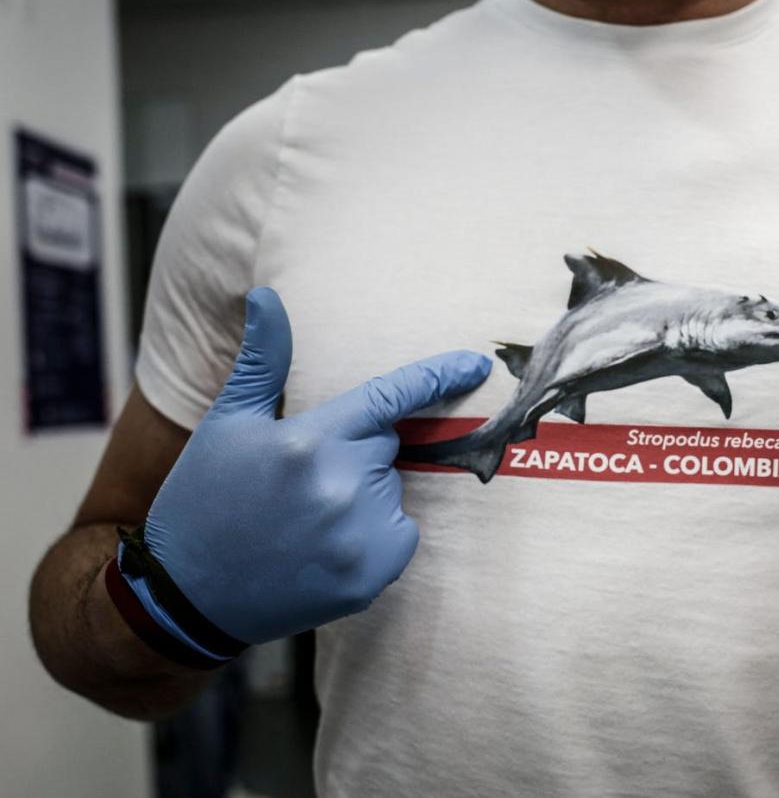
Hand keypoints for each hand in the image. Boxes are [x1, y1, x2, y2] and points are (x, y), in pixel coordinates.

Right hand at [116, 288, 490, 657]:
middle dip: (355, 453)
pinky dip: (376, 538)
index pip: (390, 396)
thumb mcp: (226, 424)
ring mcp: (358, 536)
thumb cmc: (204, 499)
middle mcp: (340, 486)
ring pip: (391, 491)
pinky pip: (400, 535)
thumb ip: (262, 360)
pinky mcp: (370, 576)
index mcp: (307, 441)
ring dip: (363, 496)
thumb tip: (267, 295)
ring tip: (304, 521)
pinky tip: (324, 548)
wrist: (188, 597)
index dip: (438, 376)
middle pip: (385, 447)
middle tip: (300, 481)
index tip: (477, 364)